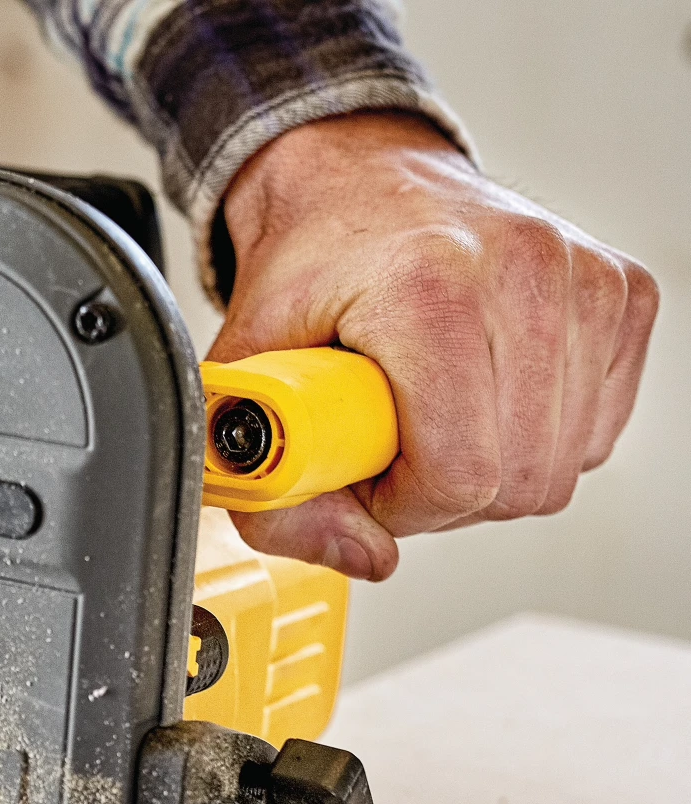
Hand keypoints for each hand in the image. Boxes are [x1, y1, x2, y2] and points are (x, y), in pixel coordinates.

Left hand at [207, 112, 657, 579]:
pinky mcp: (622, 292)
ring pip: (562, 467)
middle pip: (518, 483)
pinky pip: (596, 431)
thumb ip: (274, 490)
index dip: (402, 507)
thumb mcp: (249, 378)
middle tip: (394, 448)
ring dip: (492, 473)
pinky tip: (485, 400)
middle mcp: (521, 270)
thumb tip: (366, 558)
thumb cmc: (308, 269)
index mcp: (428, 289)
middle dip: (444, 497)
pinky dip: (538, 440)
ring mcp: (583, 277)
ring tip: (433, 420)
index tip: (366, 472)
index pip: (458, 475)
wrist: (357, 177)